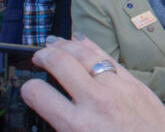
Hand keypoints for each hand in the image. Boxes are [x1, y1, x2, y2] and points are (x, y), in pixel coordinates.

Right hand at [21, 34, 164, 131]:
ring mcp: (118, 88)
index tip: (28, 87)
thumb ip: (68, 124)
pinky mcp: (136, 83)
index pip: (40, 95)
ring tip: (54, 42)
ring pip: (86, 54)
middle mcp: (96, 102)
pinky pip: (109, 58)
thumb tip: (56, 109)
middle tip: (38, 56)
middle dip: (44, 56)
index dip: (29, 89)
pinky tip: (82, 42)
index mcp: (77, 124)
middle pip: (61, 64)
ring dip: (67, 45)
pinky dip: (92, 47)